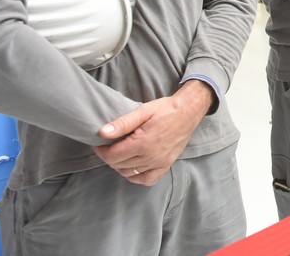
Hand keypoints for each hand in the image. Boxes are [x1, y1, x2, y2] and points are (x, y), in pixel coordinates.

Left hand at [93, 80, 212, 185]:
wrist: (188, 112)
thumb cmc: (165, 109)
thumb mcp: (143, 111)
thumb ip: (123, 123)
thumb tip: (102, 133)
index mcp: (142, 143)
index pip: (112, 156)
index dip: (101, 151)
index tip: (100, 143)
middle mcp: (150, 156)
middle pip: (118, 165)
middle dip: (110, 156)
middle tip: (110, 145)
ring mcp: (159, 163)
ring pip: (129, 173)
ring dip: (120, 165)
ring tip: (121, 153)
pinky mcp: (166, 165)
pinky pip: (147, 180)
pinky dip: (136, 177)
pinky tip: (133, 168)